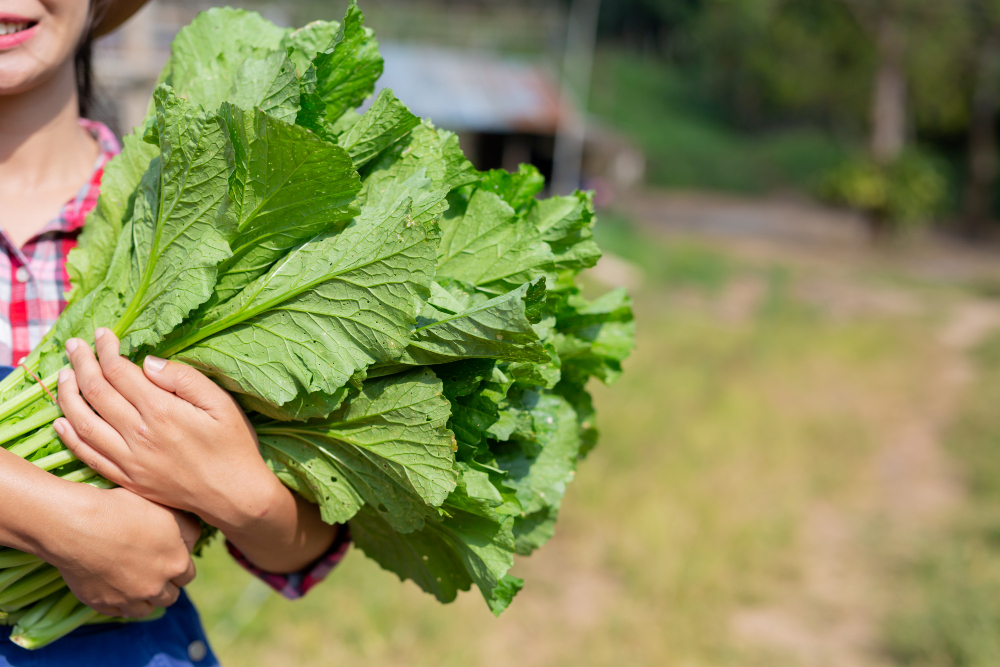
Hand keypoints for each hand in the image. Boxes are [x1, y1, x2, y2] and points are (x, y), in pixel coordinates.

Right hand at [47, 486, 198, 618]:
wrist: (78, 523)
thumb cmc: (124, 508)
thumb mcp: (167, 509)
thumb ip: (188, 528)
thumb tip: (194, 542)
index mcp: (176, 563)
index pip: (187, 575)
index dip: (179, 566)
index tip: (170, 559)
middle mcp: (156, 586)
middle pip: (169, 596)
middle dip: (166, 586)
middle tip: (154, 573)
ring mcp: (128, 598)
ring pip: (145, 609)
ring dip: (145, 600)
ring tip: (137, 584)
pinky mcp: (101, 603)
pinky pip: (117, 612)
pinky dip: (119, 603)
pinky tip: (116, 588)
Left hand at [54, 328, 280, 532]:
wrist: (234, 497)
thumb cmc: (234, 446)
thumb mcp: (222, 404)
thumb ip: (185, 379)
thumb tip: (148, 362)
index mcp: (162, 412)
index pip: (120, 372)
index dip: (106, 349)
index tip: (101, 334)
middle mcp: (139, 435)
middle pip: (97, 392)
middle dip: (81, 364)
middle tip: (74, 346)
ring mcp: (129, 460)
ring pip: (84, 422)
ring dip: (68, 395)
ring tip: (63, 375)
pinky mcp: (128, 478)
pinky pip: (88, 455)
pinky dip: (69, 437)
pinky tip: (61, 420)